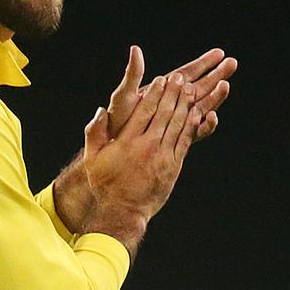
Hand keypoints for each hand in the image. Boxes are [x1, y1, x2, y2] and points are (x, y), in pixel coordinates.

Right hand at [82, 74, 200, 258]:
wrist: (122, 211)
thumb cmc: (105, 184)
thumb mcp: (93, 158)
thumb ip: (95, 133)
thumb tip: (101, 111)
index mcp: (128, 141)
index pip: (145, 110)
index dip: (155, 93)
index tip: (162, 79)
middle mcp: (147, 146)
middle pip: (164, 113)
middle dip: (173, 93)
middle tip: (180, 78)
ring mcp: (162, 156)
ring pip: (177, 125)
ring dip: (185, 105)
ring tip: (190, 89)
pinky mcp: (173, 166)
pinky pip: (185, 141)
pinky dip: (191, 126)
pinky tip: (196, 114)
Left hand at [108, 46, 237, 140]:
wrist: (114, 147)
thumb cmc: (117, 120)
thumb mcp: (123, 95)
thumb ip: (133, 74)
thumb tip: (135, 49)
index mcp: (162, 90)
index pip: (187, 73)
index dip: (203, 63)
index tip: (219, 53)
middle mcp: (173, 104)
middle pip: (200, 86)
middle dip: (216, 75)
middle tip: (233, 63)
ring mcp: (177, 121)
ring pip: (202, 106)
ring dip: (215, 96)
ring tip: (226, 85)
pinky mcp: (177, 138)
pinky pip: (195, 131)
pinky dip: (205, 124)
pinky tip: (212, 116)